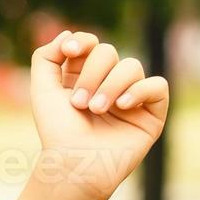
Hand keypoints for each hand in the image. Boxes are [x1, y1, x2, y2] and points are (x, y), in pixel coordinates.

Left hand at [28, 31, 171, 199]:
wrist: (73, 166)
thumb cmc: (57, 132)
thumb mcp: (41, 89)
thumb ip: (45, 56)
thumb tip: (68, 34)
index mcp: (84, 76)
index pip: (91, 44)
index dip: (82, 42)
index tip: (68, 52)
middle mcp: (109, 83)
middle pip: (108, 52)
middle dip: (92, 73)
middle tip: (79, 103)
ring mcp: (131, 97)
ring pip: (132, 66)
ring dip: (111, 84)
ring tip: (97, 109)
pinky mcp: (151, 113)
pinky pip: (157, 86)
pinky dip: (139, 91)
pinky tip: (122, 106)